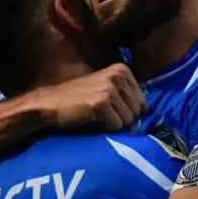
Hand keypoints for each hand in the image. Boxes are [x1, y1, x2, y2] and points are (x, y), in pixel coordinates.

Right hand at [30, 63, 146, 130]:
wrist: (50, 104)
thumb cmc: (79, 100)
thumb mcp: (106, 88)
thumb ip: (126, 95)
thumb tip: (147, 112)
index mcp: (122, 69)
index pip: (143, 103)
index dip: (128, 112)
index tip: (111, 109)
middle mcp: (118, 76)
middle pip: (137, 112)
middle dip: (122, 119)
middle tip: (102, 114)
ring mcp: (109, 89)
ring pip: (128, 121)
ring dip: (113, 124)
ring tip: (96, 116)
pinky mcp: (101, 104)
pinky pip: (117, 126)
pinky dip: (105, 128)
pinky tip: (91, 119)